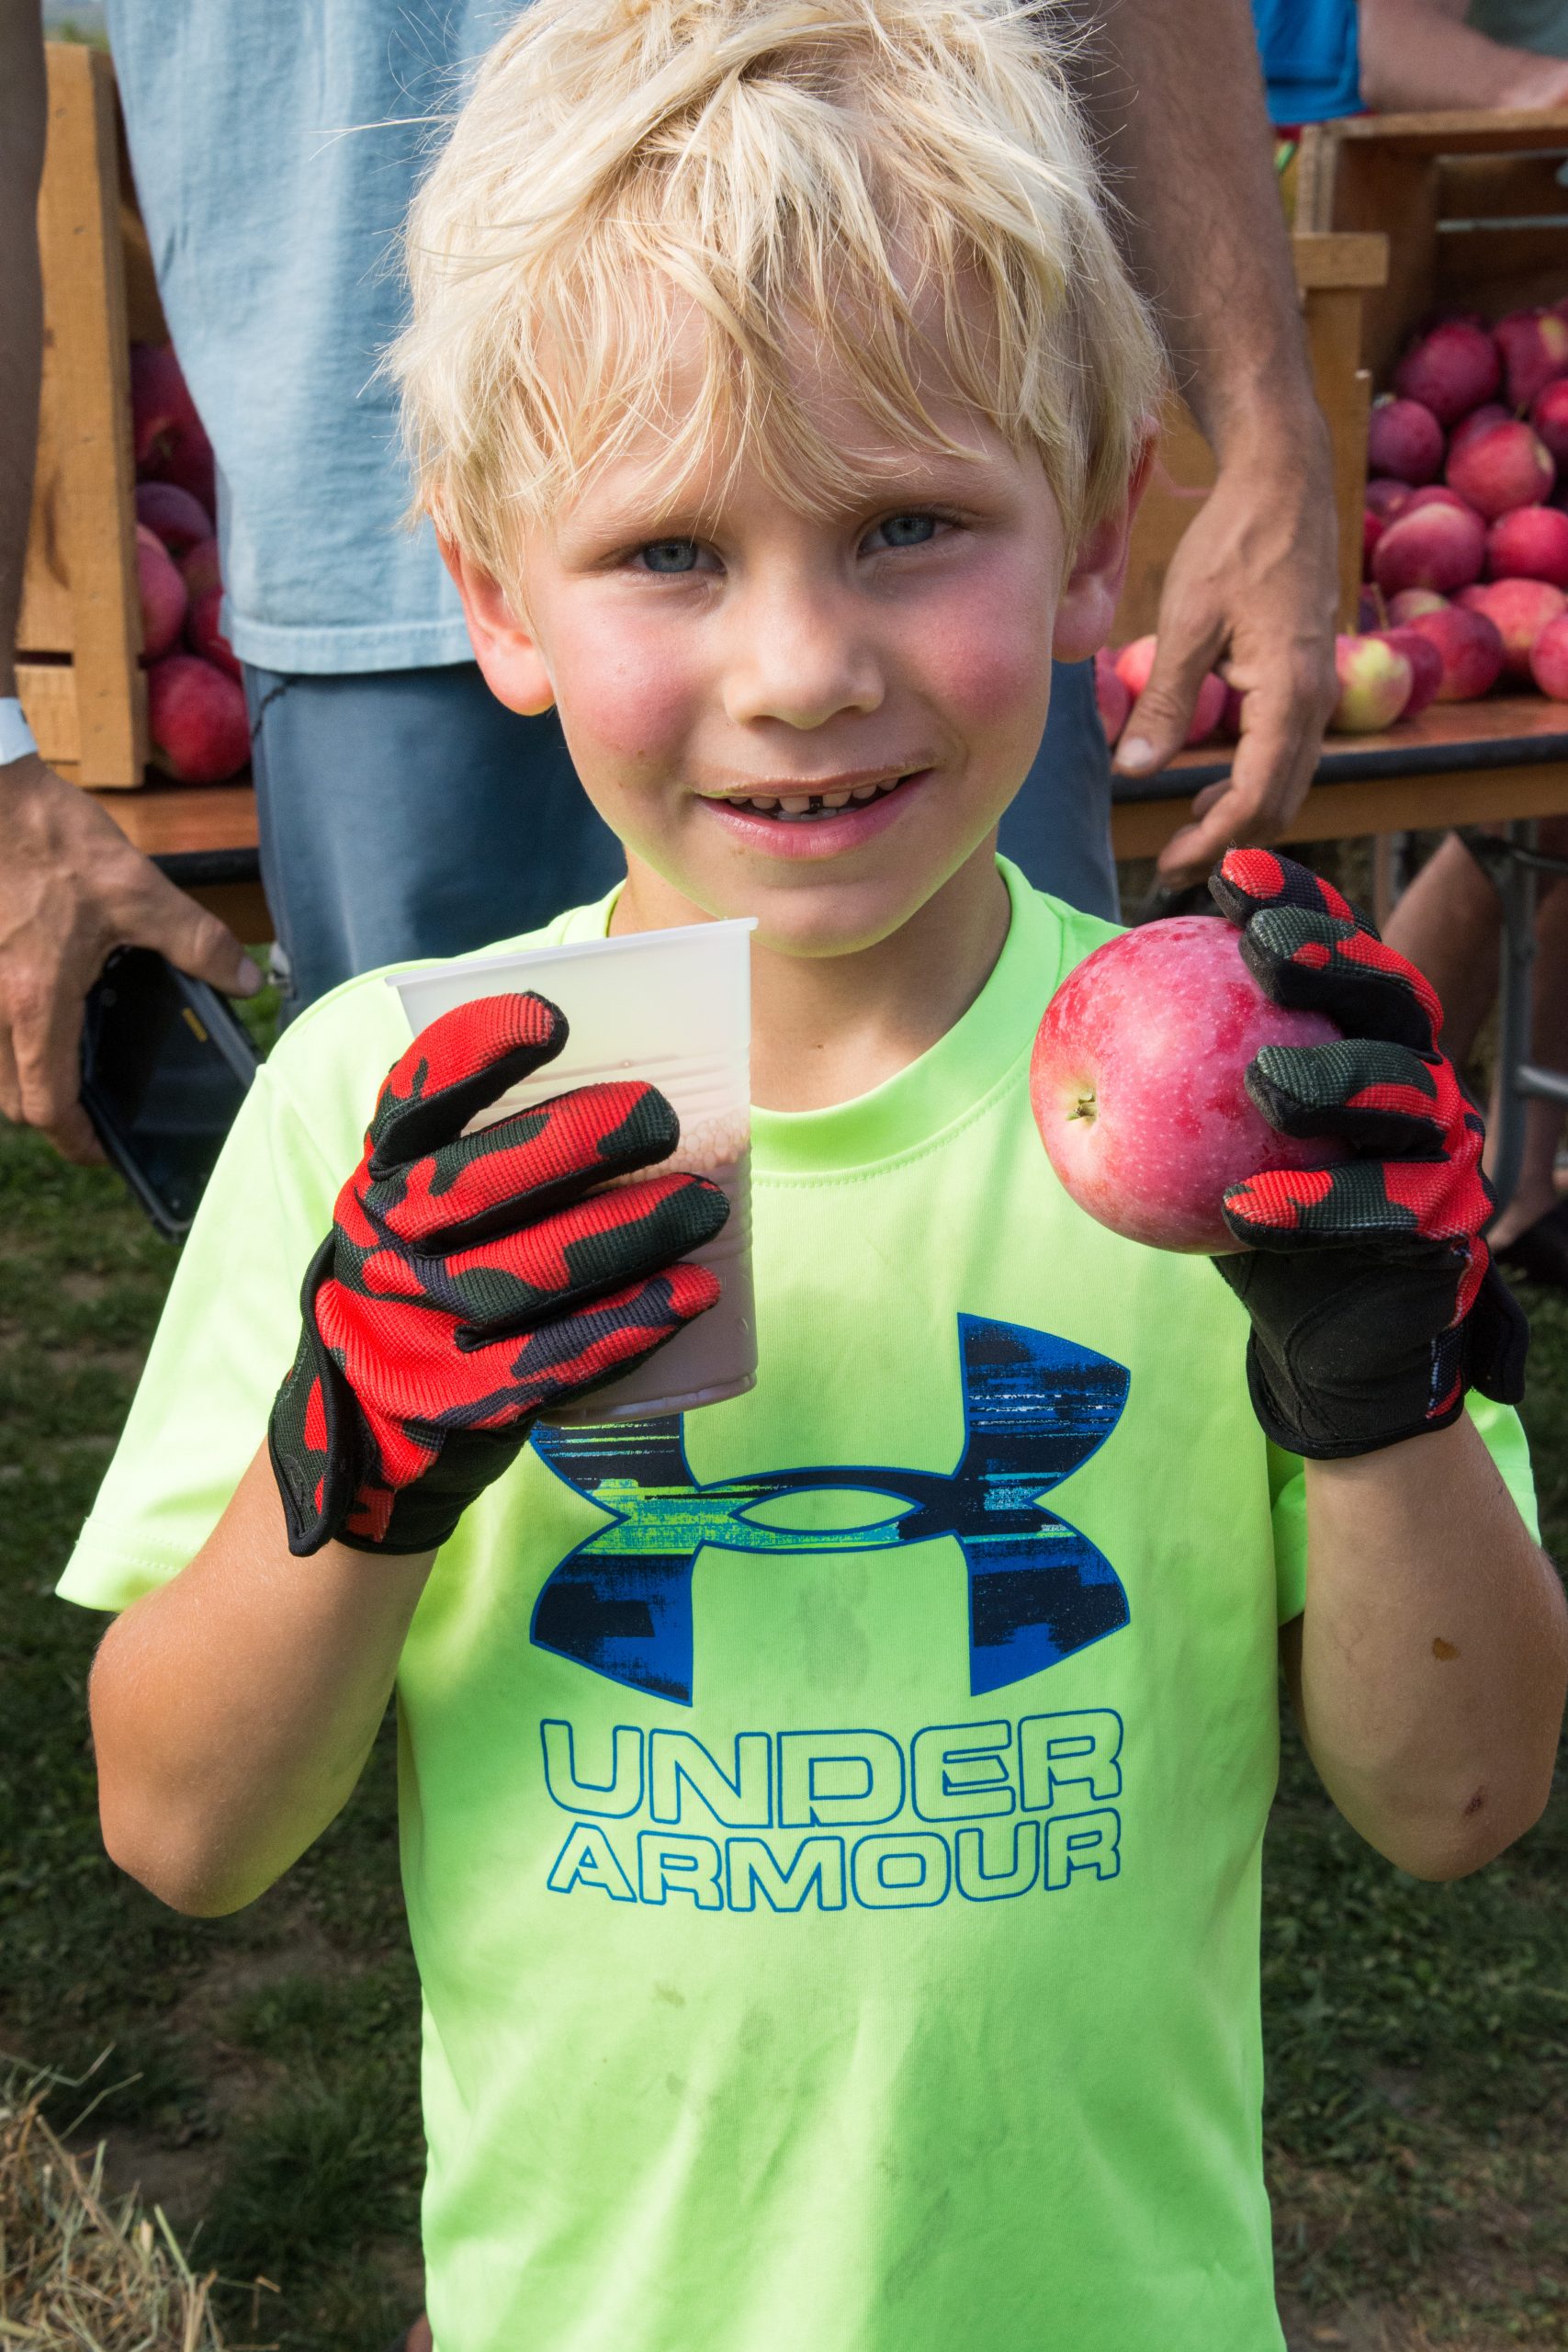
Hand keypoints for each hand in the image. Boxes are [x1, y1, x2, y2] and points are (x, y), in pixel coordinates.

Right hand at [0, 753, 260, 1159]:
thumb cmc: (49, 838)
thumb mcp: (138, 890)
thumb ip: (196, 941)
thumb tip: (242, 979)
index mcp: (36, 1000)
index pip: (47, 1103)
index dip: (77, 1140)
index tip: (101, 1148)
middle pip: (11, 1099)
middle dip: (51, 1116)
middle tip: (89, 1110)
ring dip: (23, 1078)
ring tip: (65, 1065)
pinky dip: (4, 1039)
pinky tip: (36, 1013)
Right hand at [268, 991, 729, 1555]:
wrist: (364, 1415)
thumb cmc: (428, 1267)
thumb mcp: (418, 1193)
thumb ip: (483, 1138)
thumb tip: (635, 1066)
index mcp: (382, 1170)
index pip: (416, 1099)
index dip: (476, 1053)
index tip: (550, 1018)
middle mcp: (389, 1239)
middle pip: (478, 1185)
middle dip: (577, 1143)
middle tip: (662, 1118)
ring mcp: (422, 1322)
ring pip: (528, 1272)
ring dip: (627, 1234)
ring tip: (705, 1205)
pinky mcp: (465, 1396)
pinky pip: (556, 1357)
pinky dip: (630, 1323)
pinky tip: (692, 1293)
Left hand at [1115, 419, 1338, 886]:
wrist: (1285, 479)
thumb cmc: (1234, 540)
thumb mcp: (1187, 622)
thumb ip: (1165, 702)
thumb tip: (1134, 771)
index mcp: (1289, 694)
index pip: (1255, 799)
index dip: (1211, 843)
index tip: (1167, 864)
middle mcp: (1316, 700)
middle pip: (1281, 803)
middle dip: (1230, 844)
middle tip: (1172, 864)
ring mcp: (1320, 688)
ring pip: (1290, 781)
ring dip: (1243, 815)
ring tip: (1189, 833)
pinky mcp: (1311, 675)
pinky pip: (1289, 752)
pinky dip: (1254, 782)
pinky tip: (1212, 786)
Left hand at [1208, 848, 1527, 1459]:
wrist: (1321, 1329)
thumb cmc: (1251, 1214)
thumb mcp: (1186, 1144)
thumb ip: (1152, 1089)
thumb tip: (1051, 1035)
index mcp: (1359, 1036)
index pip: (1334, 951)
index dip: (1295, 903)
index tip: (1230, 878)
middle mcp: (1415, 1075)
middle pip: (1394, 998)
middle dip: (1337, 962)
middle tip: (1263, 955)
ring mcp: (1443, 1145)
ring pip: (1411, 1092)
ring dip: (1337, 1080)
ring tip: (1265, 1081)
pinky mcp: (1446, 1224)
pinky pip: (1387, 1209)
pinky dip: (1317, 1208)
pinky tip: (1249, 1209)